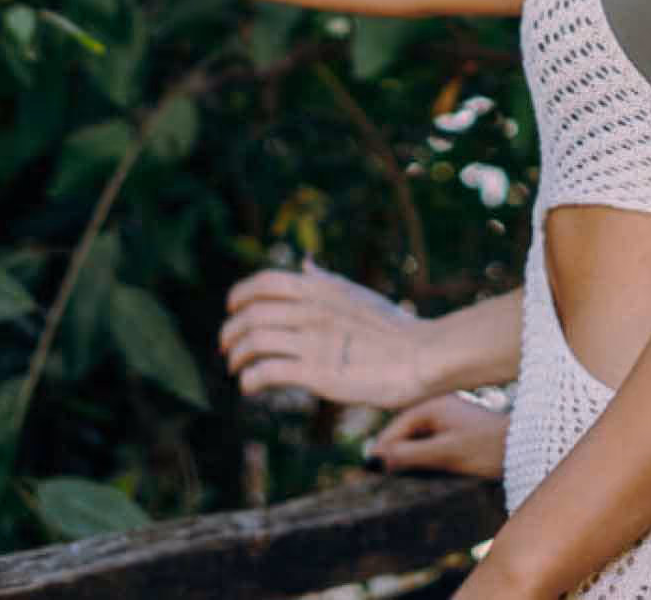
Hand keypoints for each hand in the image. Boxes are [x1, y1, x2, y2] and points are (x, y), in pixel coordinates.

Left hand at [217, 262, 434, 409]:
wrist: (424, 356)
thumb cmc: (395, 330)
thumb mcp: (356, 294)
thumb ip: (325, 281)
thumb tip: (304, 262)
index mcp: (321, 290)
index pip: (265, 281)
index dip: (240, 294)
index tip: (232, 308)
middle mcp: (312, 310)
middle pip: (251, 313)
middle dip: (230, 331)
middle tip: (226, 347)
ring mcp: (314, 341)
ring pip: (254, 342)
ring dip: (237, 357)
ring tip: (236, 369)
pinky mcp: (318, 373)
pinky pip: (268, 372)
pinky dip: (250, 380)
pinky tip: (249, 387)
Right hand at [367, 394, 507, 479]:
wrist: (527, 448)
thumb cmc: (488, 448)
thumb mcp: (445, 453)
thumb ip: (410, 454)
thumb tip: (376, 458)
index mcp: (434, 405)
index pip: (397, 427)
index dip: (382, 449)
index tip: (368, 469)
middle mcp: (439, 406)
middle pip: (405, 431)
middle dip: (393, 452)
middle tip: (376, 476)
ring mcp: (449, 417)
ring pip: (417, 438)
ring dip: (407, 455)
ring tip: (395, 476)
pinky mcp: (457, 430)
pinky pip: (430, 442)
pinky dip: (422, 455)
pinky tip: (420, 471)